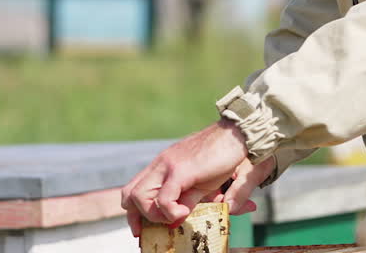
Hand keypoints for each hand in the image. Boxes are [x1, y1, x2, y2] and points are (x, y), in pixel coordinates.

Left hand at [119, 119, 274, 236]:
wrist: (236, 135)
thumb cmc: (221, 158)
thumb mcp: (201, 184)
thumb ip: (187, 200)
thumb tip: (176, 219)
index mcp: (162, 166)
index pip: (132, 190)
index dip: (133, 213)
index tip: (141, 229)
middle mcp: (160, 164)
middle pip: (129, 194)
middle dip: (139, 217)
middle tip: (157, 228)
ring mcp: (167, 165)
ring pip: (139, 196)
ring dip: (155, 215)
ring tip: (177, 215)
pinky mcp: (180, 170)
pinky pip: (163, 198)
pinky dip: (171, 211)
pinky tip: (185, 211)